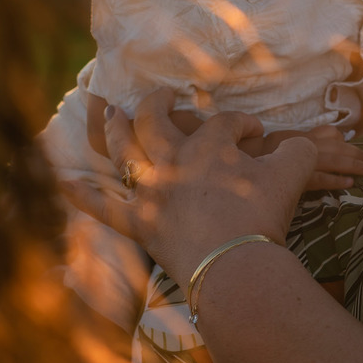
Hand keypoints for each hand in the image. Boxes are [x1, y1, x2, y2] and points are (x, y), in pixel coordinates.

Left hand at [61, 90, 317, 288]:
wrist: (237, 265)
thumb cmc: (263, 216)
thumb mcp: (293, 174)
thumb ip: (298, 151)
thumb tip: (300, 145)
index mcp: (210, 145)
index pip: (225, 123)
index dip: (242, 126)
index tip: (254, 136)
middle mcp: (174, 160)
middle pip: (157, 120)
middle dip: (159, 103)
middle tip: (166, 97)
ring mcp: (152, 191)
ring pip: (125, 152)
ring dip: (115, 130)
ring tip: (111, 113)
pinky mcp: (140, 224)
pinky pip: (104, 208)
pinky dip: (83, 196)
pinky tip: (62, 182)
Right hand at [264, 126, 362, 190]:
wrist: (233, 166)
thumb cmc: (257, 157)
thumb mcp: (281, 142)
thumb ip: (306, 140)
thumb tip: (337, 136)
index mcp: (295, 135)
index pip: (327, 134)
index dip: (344, 143)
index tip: (357, 150)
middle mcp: (297, 143)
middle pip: (333, 146)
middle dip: (354, 153)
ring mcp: (295, 159)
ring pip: (329, 160)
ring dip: (350, 165)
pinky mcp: (293, 178)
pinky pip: (318, 178)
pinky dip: (335, 180)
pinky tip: (348, 183)